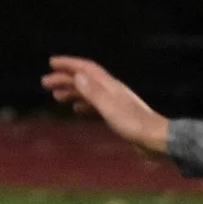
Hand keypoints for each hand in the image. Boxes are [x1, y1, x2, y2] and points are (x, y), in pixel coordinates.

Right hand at [40, 55, 169, 154]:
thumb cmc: (134, 125)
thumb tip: (77, 76)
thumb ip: (94, 93)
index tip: (51, 62)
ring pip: (90, 93)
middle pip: (85, 80)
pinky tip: (77, 110)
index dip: (69, 64)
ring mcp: (116, 103)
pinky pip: (96, 106)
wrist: (157, 141)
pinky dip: (84, 104)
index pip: (87, 69)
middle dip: (65, 79)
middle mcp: (113, 91)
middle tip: (45, 83)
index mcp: (110, 87)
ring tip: (56, 96)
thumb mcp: (110, 108)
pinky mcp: (119, 116)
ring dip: (72, 92)